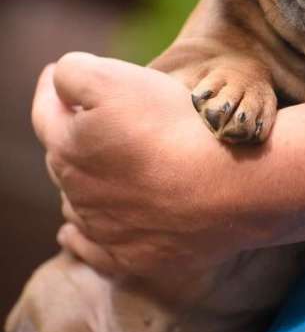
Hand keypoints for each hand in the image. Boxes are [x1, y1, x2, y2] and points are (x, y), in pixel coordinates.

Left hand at [31, 52, 256, 280]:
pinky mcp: (133, 257)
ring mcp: (104, 229)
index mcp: (67, 146)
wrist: (231, 185)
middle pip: (63, 158)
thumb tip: (59, 83)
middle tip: (90, 119)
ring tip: (95, 171)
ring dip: (80, 184)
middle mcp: (77, 192)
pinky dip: (81, 238)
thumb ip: (72, 74)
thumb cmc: (175, 126)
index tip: (55, 77)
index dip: (51, 89)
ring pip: (77, 202)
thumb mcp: (113, 78)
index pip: (45, 112)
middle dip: (71, 136)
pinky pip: (92, 249)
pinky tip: (73, 232)